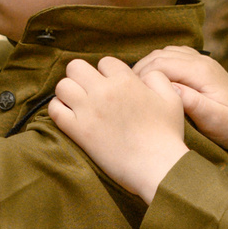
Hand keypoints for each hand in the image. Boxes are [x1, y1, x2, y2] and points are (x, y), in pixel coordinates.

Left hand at [50, 57, 191, 202]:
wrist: (157, 166)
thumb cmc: (167, 135)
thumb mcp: (172, 99)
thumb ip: (157, 78)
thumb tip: (142, 75)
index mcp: (126, 80)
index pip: (105, 62)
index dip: (107, 73)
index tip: (111, 86)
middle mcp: (103, 91)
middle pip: (76, 67)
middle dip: (82, 76)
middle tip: (89, 91)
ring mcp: (88, 110)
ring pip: (62, 85)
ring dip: (68, 92)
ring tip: (77, 103)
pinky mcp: (78, 131)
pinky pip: (54, 110)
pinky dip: (58, 109)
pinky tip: (69, 116)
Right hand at [133, 46, 227, 178]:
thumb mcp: (213, 119)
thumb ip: (192, 102)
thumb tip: (169, 88)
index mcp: (203, 71)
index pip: (161, 63)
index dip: (141, 75)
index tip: (129, 95)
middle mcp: (203, 61)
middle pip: (160, 55)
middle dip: (140, 70)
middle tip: (126, 92)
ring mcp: (203, 63)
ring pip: (165, 54)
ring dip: (148, 68)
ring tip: (137, 89)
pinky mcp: (201, 69)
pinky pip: (173, 58)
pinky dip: (159, 67)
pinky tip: (153, 86)